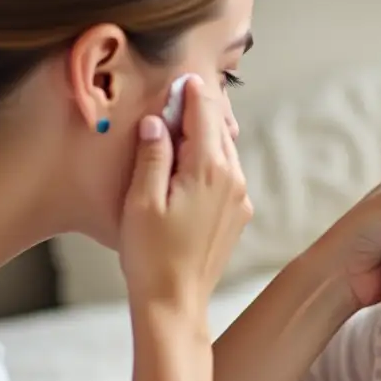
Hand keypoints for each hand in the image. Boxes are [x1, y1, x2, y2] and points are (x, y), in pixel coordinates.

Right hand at [119, 75, 251, 317]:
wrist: (175, 303)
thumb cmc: (150, 255)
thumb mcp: (141, 200)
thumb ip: (152, 155)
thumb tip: (158, 122)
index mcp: (209, 170)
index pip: (205, 115)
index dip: (192, 92)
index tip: (183, 77)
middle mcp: (233, 180)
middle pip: (220, 130)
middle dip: (200, 110)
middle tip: (179, 97)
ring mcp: (240, 199)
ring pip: (226, 152)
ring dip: (206, 136)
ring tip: (180, 130)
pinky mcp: (238, 215)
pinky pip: (228, 175)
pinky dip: (211, 161)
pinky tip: (188, 167)